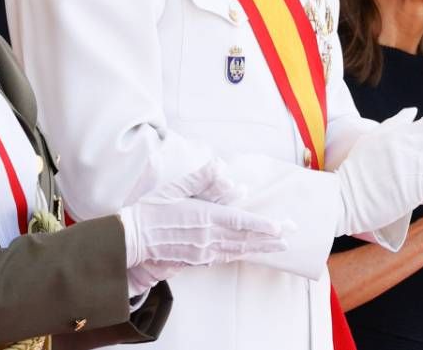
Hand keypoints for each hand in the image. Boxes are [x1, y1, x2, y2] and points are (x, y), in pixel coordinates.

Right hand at [120, 159, 287, 295]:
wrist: (131, 238)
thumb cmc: (150, 209)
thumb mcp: (174, 187)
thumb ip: (200, 178)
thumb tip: (220, 164)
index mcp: (204, 217)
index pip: (240, 222)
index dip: (263, 226)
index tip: (281, 227)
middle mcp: (207, 237)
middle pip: (245, 239)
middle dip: (270, 239)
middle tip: (291, 237)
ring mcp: (202, 251)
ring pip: (237, 251)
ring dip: (260, 248)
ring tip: (278, 247)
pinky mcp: (196, 259)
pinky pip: (224, 257)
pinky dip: (240, 253)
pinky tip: (249, 252)